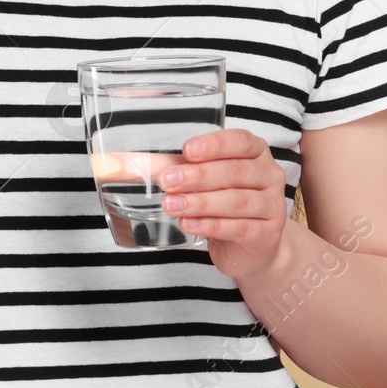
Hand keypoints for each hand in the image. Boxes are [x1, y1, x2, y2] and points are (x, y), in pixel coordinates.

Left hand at [157, 129, 291, 279]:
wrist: (252, 246)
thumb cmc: (223, 202)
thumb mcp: (202, 180)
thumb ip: (169, 168)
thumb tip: (114, 163)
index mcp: (255, 152)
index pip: (240, 141)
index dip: (214, 145)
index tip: (187, 151)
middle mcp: (269, 175)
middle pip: (235, 171)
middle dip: (198, 176)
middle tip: (167, 182)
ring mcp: (272, 205)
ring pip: (236, 200)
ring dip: (201, 202)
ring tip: (172, 205)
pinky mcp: (267, 234)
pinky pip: (239, 227)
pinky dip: (211, 225)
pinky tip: (188, 224)